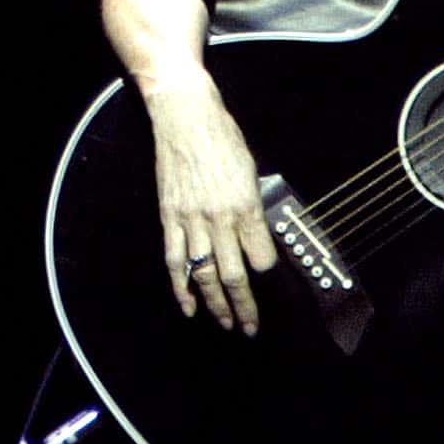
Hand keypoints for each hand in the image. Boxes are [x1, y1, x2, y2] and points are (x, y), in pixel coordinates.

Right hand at [149, 88, 279, 335]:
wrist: (185, 116)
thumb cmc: (222, 136)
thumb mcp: (251, 169)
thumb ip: (254, 205)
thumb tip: (258, 235)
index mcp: (246, 205)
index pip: (262, 257)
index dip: (268, 278)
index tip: (273, 291)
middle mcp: (220, 217)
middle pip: (235, 275)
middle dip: (245, 306)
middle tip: (250, 327)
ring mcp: (192, 219)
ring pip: (205, 274)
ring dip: (215, 304)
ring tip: (224, 323)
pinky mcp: (169, 216)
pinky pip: (175, 260)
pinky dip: (180, 287)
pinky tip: (187, 306)